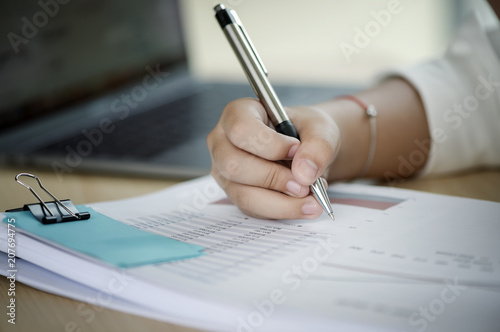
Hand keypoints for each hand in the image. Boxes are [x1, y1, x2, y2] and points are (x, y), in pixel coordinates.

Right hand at [207, 98, 339, 219]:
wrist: (306, 150)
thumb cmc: (305, 131)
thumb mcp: (320, 128)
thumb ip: (318, 146)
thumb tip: (304, 173)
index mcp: (237, 114)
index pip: (241, 130)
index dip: (270, 145)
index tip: (297, 150)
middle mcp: (223, 143)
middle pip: (235, 166)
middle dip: (274, 179)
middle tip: (305, 185)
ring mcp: (225, 172)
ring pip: (243, 194)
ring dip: (281, 203)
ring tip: (311, 202)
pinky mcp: (237, 194)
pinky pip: (254, 210)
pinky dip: (282, 211)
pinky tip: (303, 205)